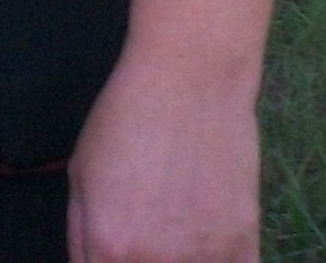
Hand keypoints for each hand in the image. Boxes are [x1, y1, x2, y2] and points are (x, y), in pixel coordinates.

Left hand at [65, 64, 259, 262]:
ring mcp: (205, 260)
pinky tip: (206, 244)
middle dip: (139, 260)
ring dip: (180, 261)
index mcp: (109, 249)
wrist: (190, 79)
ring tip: (176, 234)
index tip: (117, 250)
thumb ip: (82, 239)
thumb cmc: (126, 118)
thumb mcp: (81, 176)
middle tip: (147, 234)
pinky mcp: (244, 246)